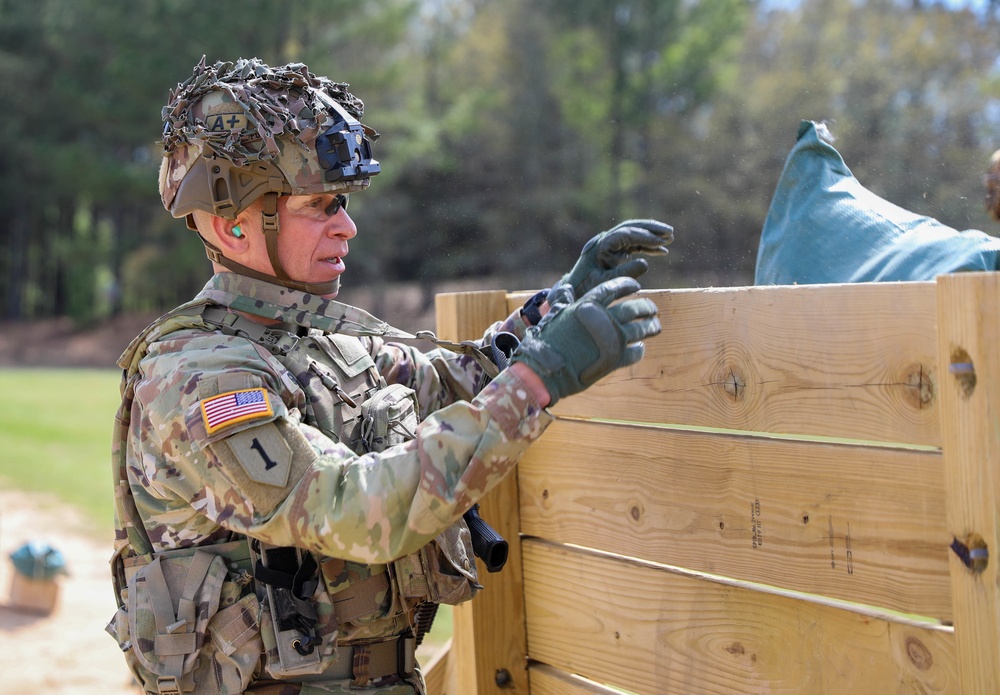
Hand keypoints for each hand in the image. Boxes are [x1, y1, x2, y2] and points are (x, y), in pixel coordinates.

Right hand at [512, 277, 660, 405]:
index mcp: (588, 305)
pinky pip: (635, 353)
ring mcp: (611, 340)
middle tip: (653, 309)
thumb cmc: (545, 341)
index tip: (636, 286)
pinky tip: (640, 349)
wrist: (545, 370)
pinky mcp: (614, 360)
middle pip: (633, 309)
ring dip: (650, 327)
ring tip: (656, 326)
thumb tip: (566, 288)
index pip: (614, 289)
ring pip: (640, 329)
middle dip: (646, 307)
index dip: (627, 285)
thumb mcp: (554, 316)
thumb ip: (565, 302)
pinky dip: (639, 350)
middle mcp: (604, 319)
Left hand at [549, 219, 672, 303]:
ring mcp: (611, 244)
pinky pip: (634, 244)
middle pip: (632, 227)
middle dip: (652, 229)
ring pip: (634, 234)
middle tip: (670, 232)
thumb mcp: (605, 283)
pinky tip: (662, 252)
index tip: (661, 242)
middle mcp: (606, 240)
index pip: (627, 234)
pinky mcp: (615, 251)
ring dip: (652, 235)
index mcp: (602, 245)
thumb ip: (623, 274)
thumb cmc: (587, 287)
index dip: (645, 237)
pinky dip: (648, 247)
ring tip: (670, 238)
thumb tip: (645, 264)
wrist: (575, 290)